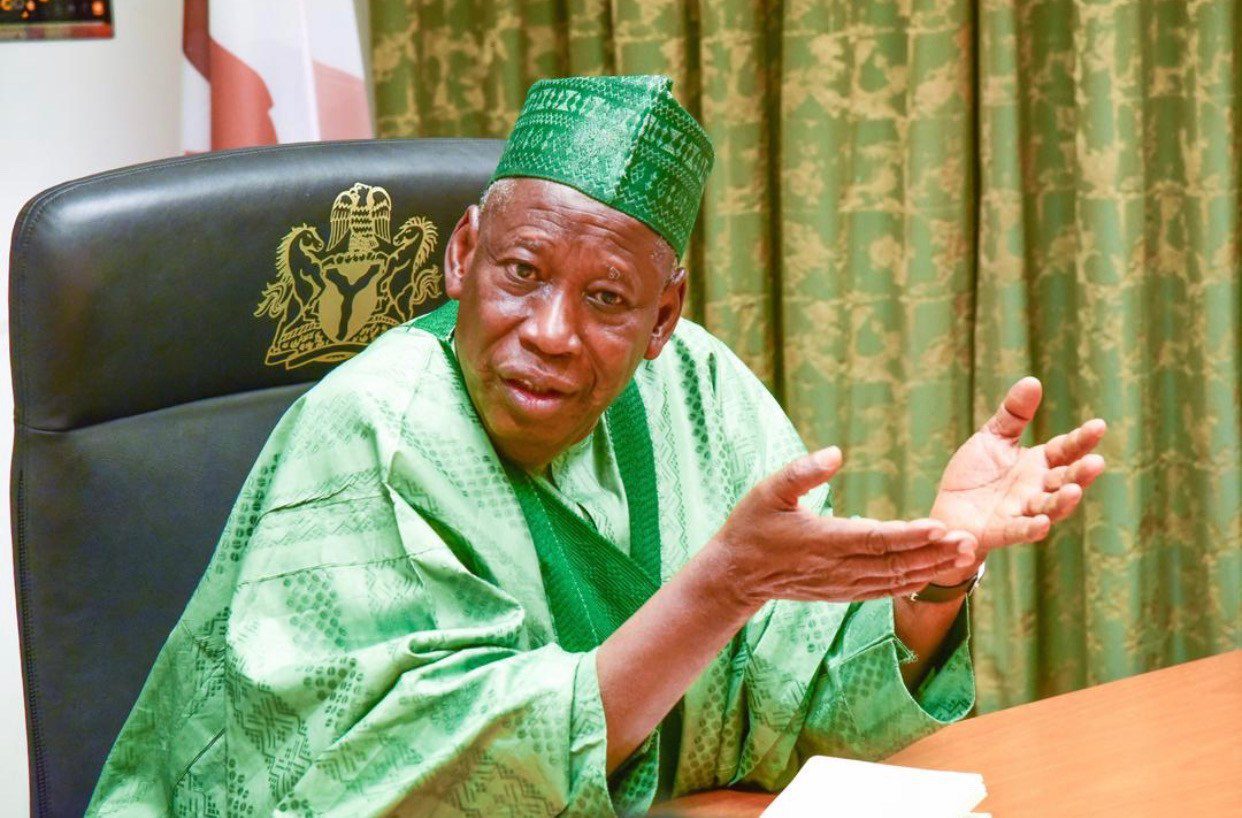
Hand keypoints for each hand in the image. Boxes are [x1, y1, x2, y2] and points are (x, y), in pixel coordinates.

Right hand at [705, 446, 978, 608]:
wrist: (736, 575)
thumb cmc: (752, 527)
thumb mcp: (768, 490)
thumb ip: (802, 472)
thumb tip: (835, 453)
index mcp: (823, 541)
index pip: (875, 539)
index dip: (910, 535)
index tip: (940, 526)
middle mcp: (838, 568)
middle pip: (895, 563)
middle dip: (934, 553)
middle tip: (970, 540)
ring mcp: (842, 584)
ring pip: (895, 580)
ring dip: (931, 568)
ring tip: (964, 555)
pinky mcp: (842, 592)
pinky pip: (883, 590)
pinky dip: (911, 583)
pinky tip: (933, 574)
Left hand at [928, 377, 1106, 583]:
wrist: (949, 510)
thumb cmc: (976, 474)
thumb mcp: (993, 437)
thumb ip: (1013, 414)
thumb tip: (1033, 380)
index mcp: (1038, 464)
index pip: (1064, 450)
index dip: (1081, 439)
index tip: (1098, 425)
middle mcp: (1036, 489)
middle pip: (1064, 480)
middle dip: (1080, 473)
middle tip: (1097, 463)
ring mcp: (1022, 511)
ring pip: (1049, 508)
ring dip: (1063, 502)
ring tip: (1075, 491)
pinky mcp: (1002, 531)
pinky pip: (1020, 530)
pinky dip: (1032, 528)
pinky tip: (1042, 524)